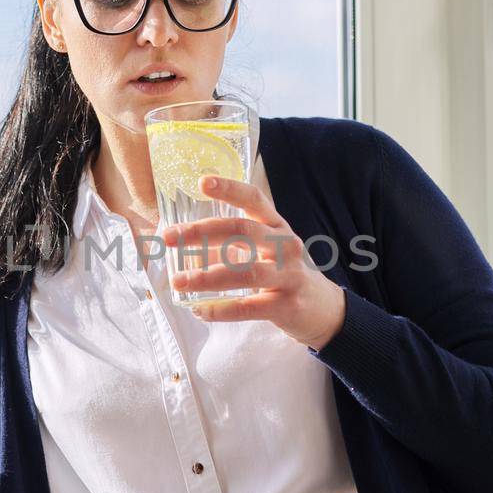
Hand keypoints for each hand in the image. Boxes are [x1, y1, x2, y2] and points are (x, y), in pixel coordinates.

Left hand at [160, 175, 345, 351]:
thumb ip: (227, 247)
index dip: (230, 189)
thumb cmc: (283, 273)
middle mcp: (285, 245)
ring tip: (178, 281)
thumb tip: (182, 246)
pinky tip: (200, 310)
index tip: (202, 182)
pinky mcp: (286, 305)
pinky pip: (249, 307)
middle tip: (169, 237)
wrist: (323, 309)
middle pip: (242, 231)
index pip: (254, 199)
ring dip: (206, 276)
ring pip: (244, 271)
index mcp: (276, 226)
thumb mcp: (262, 252)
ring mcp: (288, 275)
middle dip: (202, 232)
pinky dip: (221, 309)